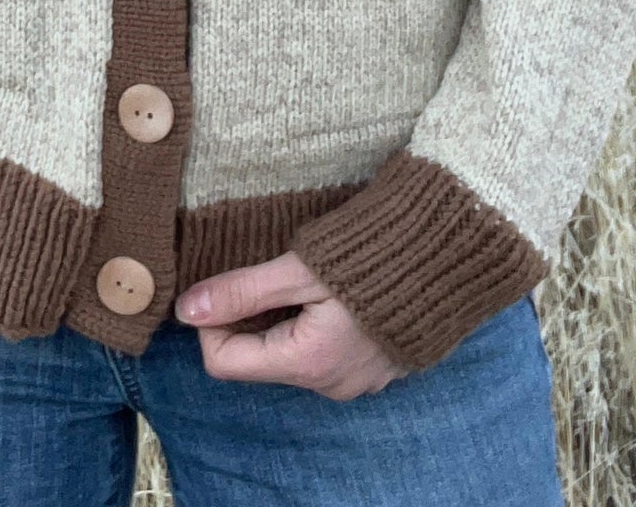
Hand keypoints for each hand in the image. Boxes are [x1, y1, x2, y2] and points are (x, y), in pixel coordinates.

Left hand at [173, 250, 410, 400]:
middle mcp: (330, 384)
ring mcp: (356, 379)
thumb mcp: (298, 269)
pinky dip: (310, 322)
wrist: (449, 252)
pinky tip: (328, 288)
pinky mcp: (375, 365)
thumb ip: (242, 291)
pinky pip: (321, 352)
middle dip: (247, 316)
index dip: (211, 321)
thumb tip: (186, 309)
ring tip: (300, 276)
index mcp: (307, 363)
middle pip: (256, 358)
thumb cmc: (372, 256)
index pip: (222, 362)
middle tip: (263, 272)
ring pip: (288, 354)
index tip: (224, 282)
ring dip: (279, 317)